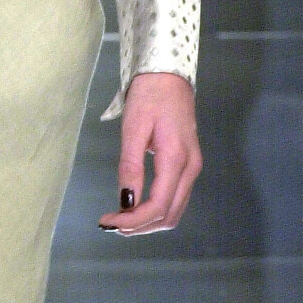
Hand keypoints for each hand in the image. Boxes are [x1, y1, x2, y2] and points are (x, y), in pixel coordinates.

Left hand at [99, 71, 201, 235]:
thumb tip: (125, 202)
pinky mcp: (189, 165)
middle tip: (111, 223)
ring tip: (121, 218)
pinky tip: (137, 206)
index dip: (133, 220)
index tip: (108, 221)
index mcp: (177, 159)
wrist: (169, 76)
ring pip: (174, 211)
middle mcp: (191, 169)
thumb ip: (130, 166)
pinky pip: (175, 199)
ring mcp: (193, 168)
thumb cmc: (149, 96)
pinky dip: (157, 210)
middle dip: (140, 226)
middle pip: (168, 215)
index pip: (158, 205)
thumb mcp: (134, 128)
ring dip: (148, 221)